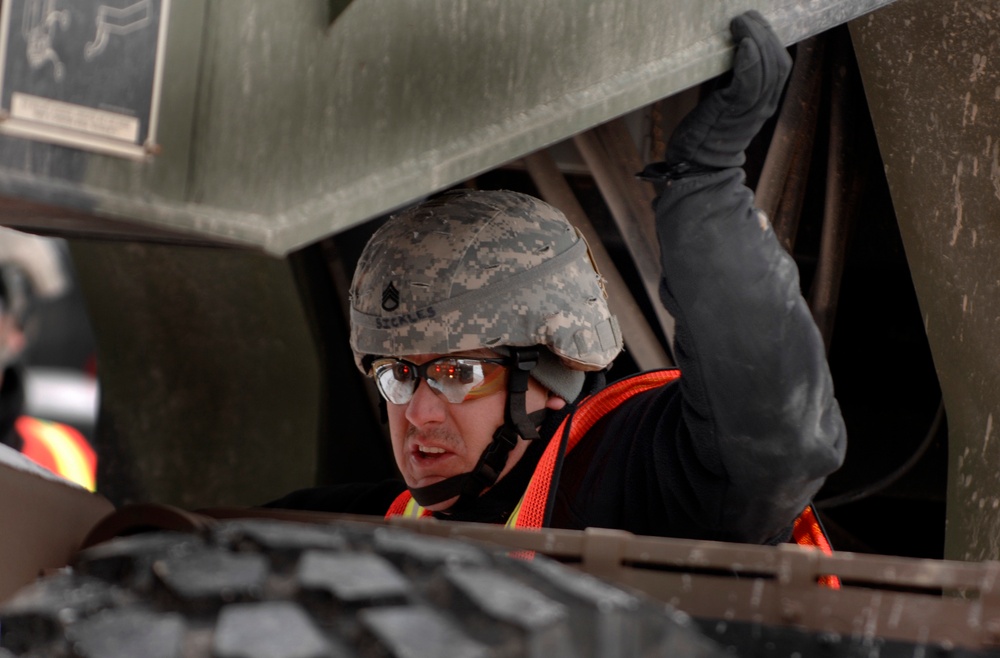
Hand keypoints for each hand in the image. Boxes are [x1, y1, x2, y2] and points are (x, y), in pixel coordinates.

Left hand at [664, 10, 791, 169]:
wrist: (696, 167)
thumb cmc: (705, 133)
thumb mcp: (724, 103)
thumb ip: (733, 82)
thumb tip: (731, 51)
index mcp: (765, 102)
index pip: (780, 65)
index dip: (772, 39)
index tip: (756, 22)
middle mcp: (763, 106)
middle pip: (778, 62)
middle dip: (765, 33)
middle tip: (746, 17)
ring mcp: (751, 110)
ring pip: (766, 68)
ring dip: (756, 38)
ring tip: (740, 22)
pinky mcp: (733, 112)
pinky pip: (748, 82)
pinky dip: (748, 59)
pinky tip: (742, 43)